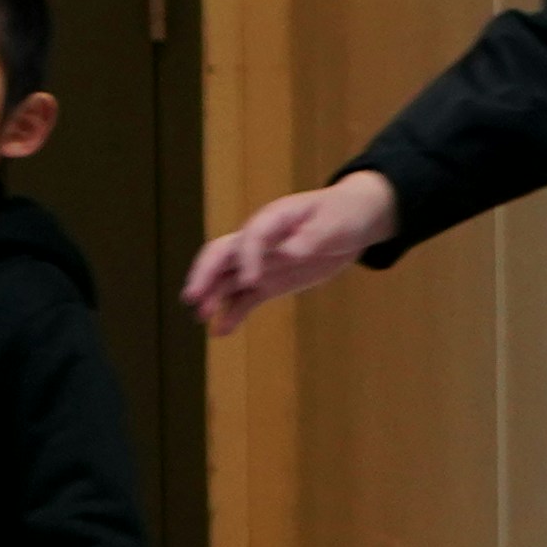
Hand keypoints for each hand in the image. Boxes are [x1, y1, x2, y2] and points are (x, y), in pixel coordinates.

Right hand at [183, 172, 396, 332]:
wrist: (352, 221)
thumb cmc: (343, 215)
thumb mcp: (336, 223)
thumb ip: (313, 237)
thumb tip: (290, 253)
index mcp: (273, 219)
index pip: (251, 237)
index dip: (248, 258)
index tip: (252, 281)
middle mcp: (257, 241)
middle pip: (221, 255)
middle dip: (205, 274)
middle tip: (193, 297)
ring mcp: (259, 263)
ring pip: (226, 279)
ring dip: (212, 296)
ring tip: (200, 317)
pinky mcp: (267, 282)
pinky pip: (244, 298)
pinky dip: (232, 313)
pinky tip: (220, 332)